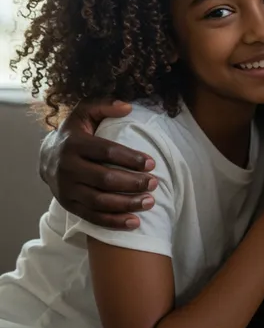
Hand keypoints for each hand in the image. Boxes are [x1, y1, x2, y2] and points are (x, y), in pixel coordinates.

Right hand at [39, 99, 158, 229]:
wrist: (45, 156)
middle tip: (155, 183)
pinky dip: (113, 222)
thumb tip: (128, 107)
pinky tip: (134, 222)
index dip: (130, 158)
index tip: (152, 163)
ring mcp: (66, 189)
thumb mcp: (84, 112)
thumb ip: (104, 105)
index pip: (106, 152)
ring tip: (150, 202)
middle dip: (132, 183)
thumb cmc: (74, 132)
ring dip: (127, 204)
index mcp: (74, 143)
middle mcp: (68, 168)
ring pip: (99, 201)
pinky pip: (92, 217)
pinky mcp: (68, 205)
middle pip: (105, 179)